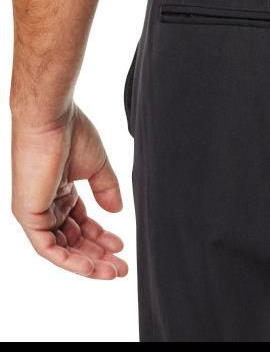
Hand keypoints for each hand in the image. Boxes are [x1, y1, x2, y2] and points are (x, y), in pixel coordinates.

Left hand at [11, 104, 127, 276]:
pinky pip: (48, 248)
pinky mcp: (29, 216)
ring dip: (88, 263)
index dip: (101, 237)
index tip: (122, 246)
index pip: (80, 224)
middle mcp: (46, 204)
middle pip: (73, 240)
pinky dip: (70, 260)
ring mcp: (36, 211)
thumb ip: (106, 189)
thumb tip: (117, 211)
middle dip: (98, 255)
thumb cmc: (70, 131)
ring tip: (113, 271)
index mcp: (60, 190)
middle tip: (121, 267)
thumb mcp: (96, 165)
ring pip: (62, 249)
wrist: (52, 117)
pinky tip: (91, 266)